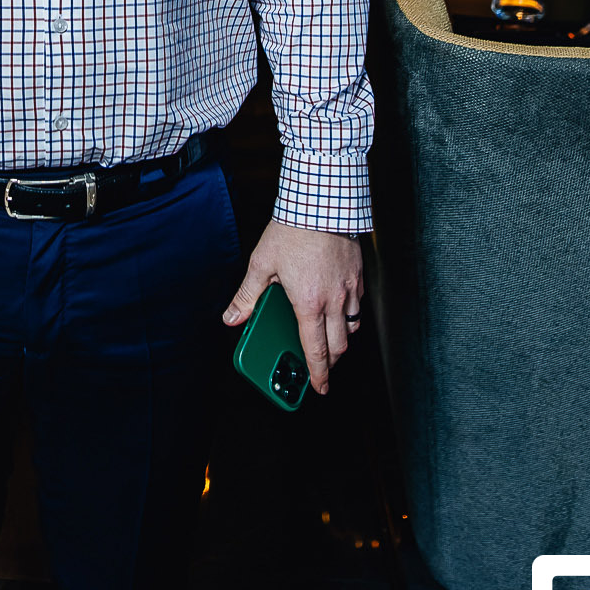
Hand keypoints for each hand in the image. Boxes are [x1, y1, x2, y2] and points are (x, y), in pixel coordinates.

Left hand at [223, 218, 362, 395]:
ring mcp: (349, 288)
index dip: (318, 374)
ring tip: (329, 339)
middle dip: (331, 363)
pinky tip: (338, 309)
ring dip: (342, 339)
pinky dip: (349, 316)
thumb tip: (232, 317)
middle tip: (322, 368)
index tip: (319, 388)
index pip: (316, 350)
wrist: (320, 201)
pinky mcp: (358, 275)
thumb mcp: (261, 264)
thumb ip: (247, 296)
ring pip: (352, 327)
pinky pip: (358, 306)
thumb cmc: (292, 231)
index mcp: (309, 304)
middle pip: (339, 346)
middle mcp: (334, 301)